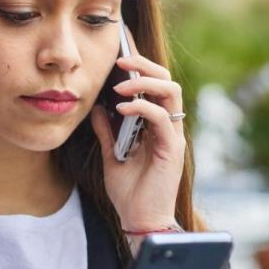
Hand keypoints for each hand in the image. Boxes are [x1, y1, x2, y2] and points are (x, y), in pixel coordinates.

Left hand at [90, 27, 185, 231]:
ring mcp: (172, 136)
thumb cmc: (129, 193)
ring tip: (120, 83)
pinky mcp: (172, 149)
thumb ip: (107, 131)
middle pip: (166, 80)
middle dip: (144, 65)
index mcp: (155, 125)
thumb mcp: (111, 155)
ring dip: (145, 81)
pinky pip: (161, 117)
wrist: (139, 221)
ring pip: (171, 91)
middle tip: (120, 60)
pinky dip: (142, 107)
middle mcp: (168, 126)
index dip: (141, 64)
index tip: (121, 47)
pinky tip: (121, 107)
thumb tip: (96, 107)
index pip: (153, 85)